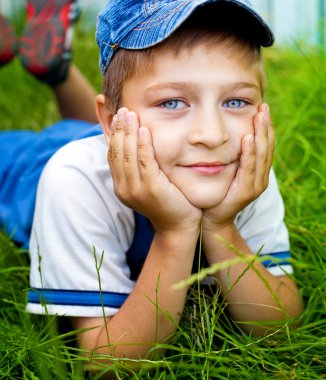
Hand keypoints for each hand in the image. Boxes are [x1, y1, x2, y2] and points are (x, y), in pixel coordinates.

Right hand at [108, 108, 201, 233]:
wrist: (178, 225)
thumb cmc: (167, 201)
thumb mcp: (149, 182)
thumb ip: (141, 165)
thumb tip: (136, 144)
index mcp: (121, 185)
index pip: (112, 155)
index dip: (113, 134)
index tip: (117, 115)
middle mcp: (124, 188)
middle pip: (117, 152)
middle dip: (119, 129)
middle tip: (122, 109)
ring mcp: (136, 190)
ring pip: (127, 155)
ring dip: (128, 132)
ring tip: (130, 114)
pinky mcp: (151, 189)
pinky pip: (144, 162)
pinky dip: (142, 145)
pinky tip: (144, 130)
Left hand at [202, 103, 273, 230]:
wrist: (213, 219)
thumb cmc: (218, 193)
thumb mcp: (227, 171)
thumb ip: (232, 156)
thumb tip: (228, 134)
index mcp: (258, 170)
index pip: (264, 144)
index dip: (265, 126)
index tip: (261, 107)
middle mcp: (261, 176)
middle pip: (266, 146)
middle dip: (265, 125)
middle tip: (263, 106)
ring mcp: (256, 184)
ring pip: (261, 155)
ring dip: (260, 134)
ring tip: (259, 116)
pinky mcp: (246, 191)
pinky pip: (249, 168)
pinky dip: (249, 153)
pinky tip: (247, 138)